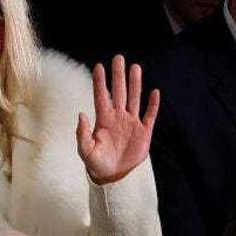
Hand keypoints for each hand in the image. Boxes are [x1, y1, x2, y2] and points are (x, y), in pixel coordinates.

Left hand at [78, 55, 158, 183]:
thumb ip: (82, 133)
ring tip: (135, 68)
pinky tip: (154, 92)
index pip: (101, 97)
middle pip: (119, 92)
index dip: (100, 82)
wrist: (114, 177)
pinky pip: (149, 115)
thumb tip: (81, 114)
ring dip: (135, 84)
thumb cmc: (97, 164)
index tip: (98, 66)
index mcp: (103, 120)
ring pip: (134, 99)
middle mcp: (118, 117)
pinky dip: (152, 105)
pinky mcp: (144, 132)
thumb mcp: (85, 151)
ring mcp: (131, 123)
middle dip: (119, 75)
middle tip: (118, 58)